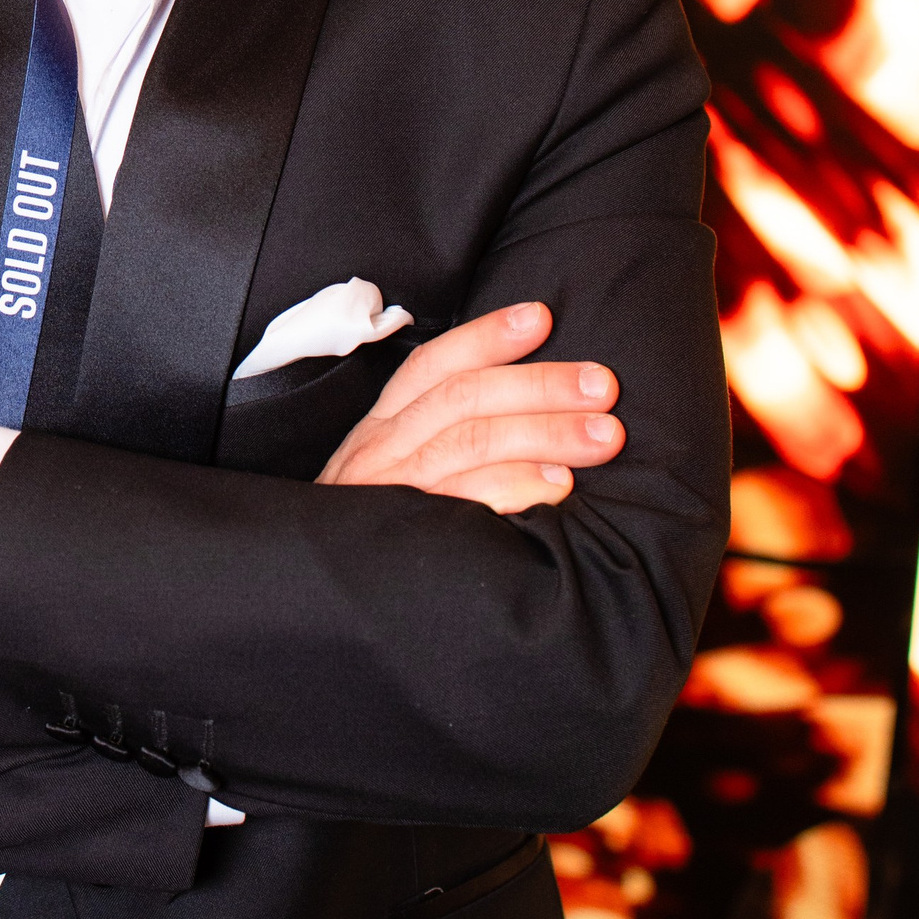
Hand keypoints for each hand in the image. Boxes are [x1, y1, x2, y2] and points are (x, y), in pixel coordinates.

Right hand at [317, 301, 622, 514]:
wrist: (316, 600)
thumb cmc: (379, 528)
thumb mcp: (394, 471)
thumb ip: (445, 437)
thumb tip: (534, 411)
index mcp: (383, 426)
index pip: (433, 365)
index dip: (486, 337)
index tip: (541, 318)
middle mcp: (381, 450)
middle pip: (463, 399)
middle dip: (539, 386)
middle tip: (602, 387)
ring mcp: (390, 492)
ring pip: (470, 443)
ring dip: (544, 434)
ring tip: (602, 436)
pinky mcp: (403, 535)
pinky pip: (463, 504)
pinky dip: (514, 488)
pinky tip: (558, 487)